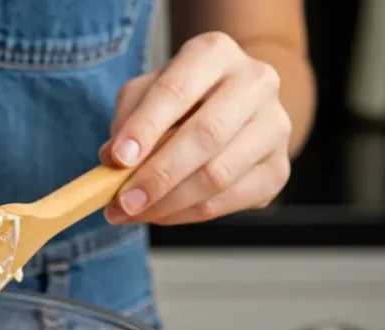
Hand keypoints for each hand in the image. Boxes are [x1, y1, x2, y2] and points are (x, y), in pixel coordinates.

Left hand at [102, 31, 292, 225]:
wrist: (231, 108)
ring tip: (132, 212)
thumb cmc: (179, 100)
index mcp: (215, 54)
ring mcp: (274, 126)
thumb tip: (113, 160)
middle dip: (158, 175)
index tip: (118, 159)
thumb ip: (127, 121)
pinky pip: (229, 200)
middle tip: (123, 201)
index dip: (145, 127)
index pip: (177, 90)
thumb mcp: (145, 95)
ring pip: (218, 175)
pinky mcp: (278, 168)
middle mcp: (255, 83)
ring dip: (168, 203)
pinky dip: (188, 215)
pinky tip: (161, 215)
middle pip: (206, 135)